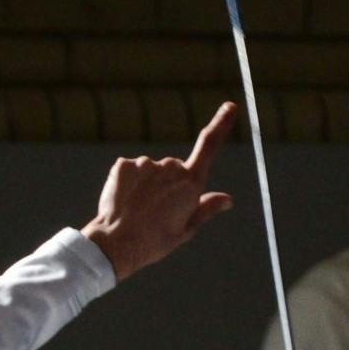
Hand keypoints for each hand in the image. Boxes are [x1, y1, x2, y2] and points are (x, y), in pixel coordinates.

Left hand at [81, 102, 235, 280]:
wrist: (118, 243)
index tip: (230, 106)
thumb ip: (206, 208)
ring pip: (150, 171)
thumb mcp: (187, 229)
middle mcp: (171, 167)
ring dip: (146, 185)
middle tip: (157, 211)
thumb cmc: (156, 241)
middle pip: (173, 169)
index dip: (221, 124)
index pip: (209, 146)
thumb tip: (228, 199)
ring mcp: (147, 164)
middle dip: (168, 184)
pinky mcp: (125, 164)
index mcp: (191, 183)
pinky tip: (125, 201)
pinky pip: (130, 170)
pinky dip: (128, 183)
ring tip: (139, 209)